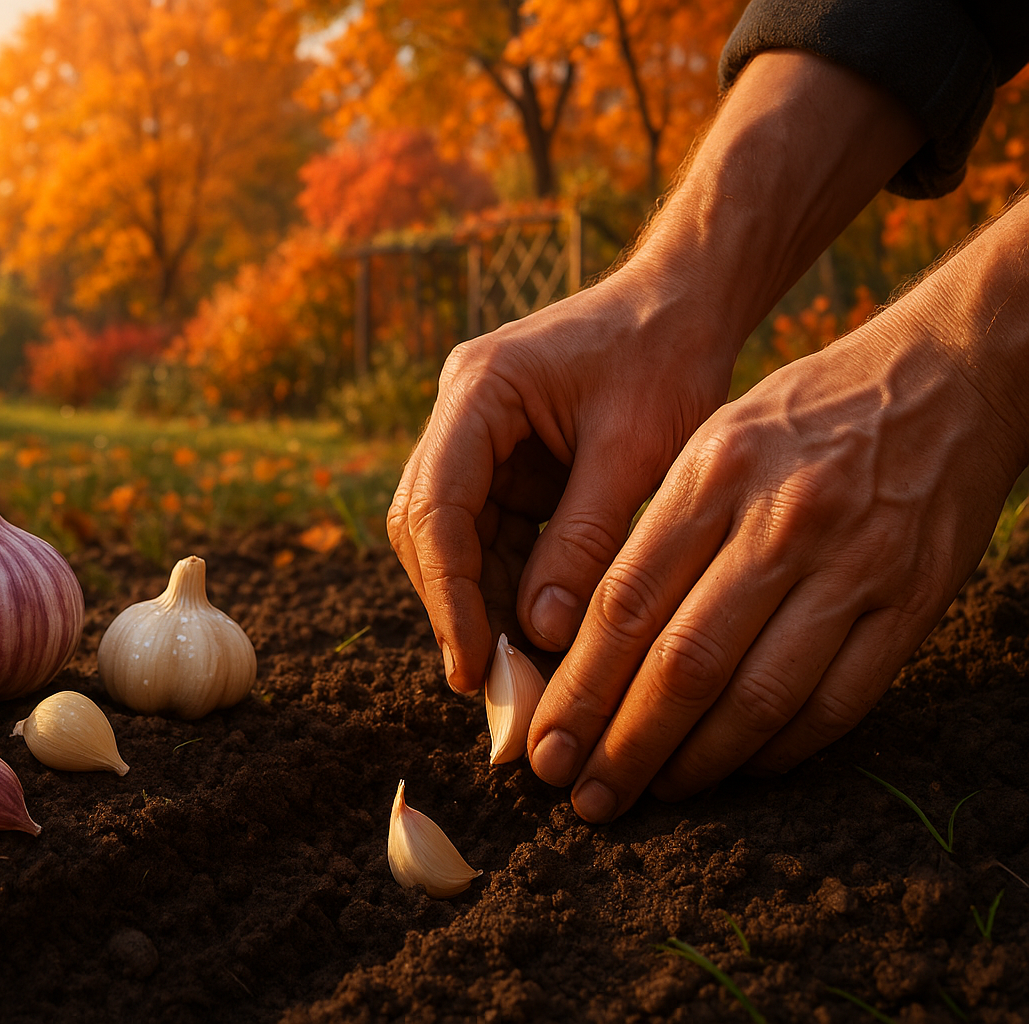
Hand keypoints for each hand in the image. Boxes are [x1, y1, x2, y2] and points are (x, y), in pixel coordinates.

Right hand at [389, 51, 925, 696]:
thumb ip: (586, 538)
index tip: (474, 666)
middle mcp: (460, 415)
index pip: (435, 505)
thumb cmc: (668, 357)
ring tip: (522, 680)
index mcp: (480, 390)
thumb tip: (541, 635)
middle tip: (496, 689)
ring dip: (482, 607)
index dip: (449, 593)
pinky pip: (490, 538)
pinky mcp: (502, 464)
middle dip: (458, 608)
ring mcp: (476, 440)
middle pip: (427, 528)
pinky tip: (538, 641)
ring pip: (452, 541)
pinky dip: (509, 590)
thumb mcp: (639, 450)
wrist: (686, 304)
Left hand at [527, 305, 1026, 820]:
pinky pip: (838, 702)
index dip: (579, 686)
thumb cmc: (804, 415)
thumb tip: (577, 634)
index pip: (626, 603)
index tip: (545, 742)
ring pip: (758, 696)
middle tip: (585, 796)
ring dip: (697, 761)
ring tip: (653, 792)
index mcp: (714, 474)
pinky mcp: (914, 602)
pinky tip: (739, 767)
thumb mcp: (713, 440)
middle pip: (683, 662)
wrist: (948, 377)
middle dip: (623, 742)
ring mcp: (854, 566)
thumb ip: (653, 530)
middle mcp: (780, 522)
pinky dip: (782, 748)